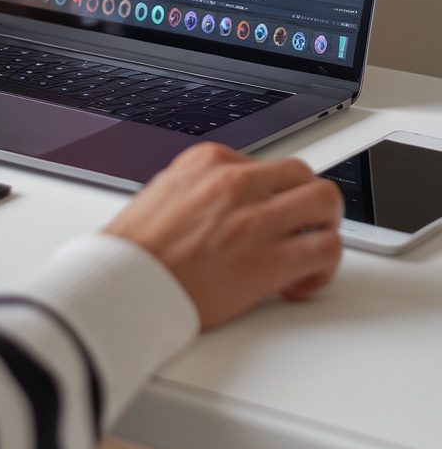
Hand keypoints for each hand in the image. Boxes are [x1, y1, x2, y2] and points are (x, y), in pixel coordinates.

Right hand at [105, 142, 342, 329]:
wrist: (122, 287)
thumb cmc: (135, 252)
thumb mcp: (164, 193)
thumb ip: (202, 189)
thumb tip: (226, 201)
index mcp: (209, 162)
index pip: (267, 164)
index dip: (274, 194)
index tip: (272, 213)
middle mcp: (236, 183)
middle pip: (304, 175)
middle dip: (308, 203)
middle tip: (301, 228)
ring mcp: (256, 220)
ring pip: (326, 202)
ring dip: (325, 228)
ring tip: (308, 252)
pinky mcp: (270, 260)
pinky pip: (326, 249)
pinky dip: (323, 267)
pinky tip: (301, 282)